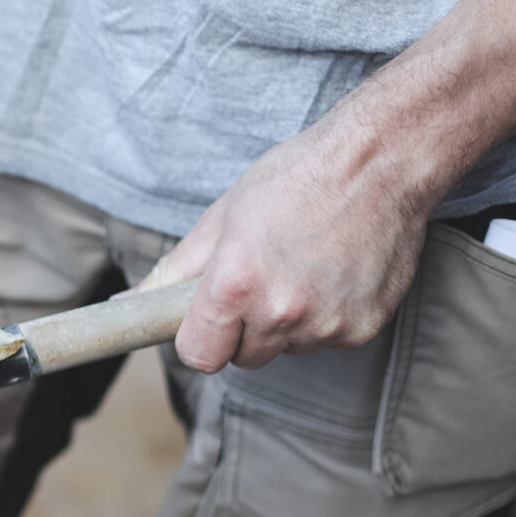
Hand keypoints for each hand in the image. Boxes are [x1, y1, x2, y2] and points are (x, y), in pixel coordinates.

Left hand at [150, 115, 435, 372]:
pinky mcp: (364, 327)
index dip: (200, 339)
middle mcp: (281, 314)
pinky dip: (328, 316)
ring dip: (288, 322)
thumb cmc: (297, 178)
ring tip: (304, 265)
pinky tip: (335, 271)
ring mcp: (327, 325)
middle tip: (261, 279)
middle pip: (245, 356)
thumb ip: (177, 270)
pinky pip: (329, 339)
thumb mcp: (222, 216)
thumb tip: (134, 302)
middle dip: (244, 329)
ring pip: (288, 347)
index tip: (206, 322)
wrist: (380, 160)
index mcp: (235, 287)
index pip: (199, 356)